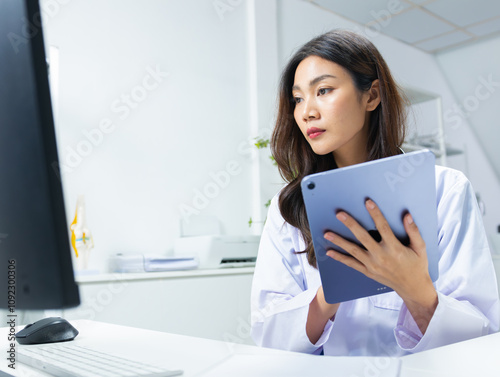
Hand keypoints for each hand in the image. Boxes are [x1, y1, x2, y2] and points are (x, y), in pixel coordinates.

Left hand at [323, 199, 436, 332]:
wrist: (412, 288)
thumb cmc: (417, 265)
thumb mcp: (420, 248)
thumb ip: (414, 231)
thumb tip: (407, 216)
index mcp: (395, 248)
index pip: (383, 227)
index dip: (375, 214)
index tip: (368, 202)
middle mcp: (381, 256)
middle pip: (363, 237)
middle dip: (350, 224)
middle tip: (339, 214)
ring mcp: (373, 265)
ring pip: (353, 251)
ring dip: (339, 241)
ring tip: (327, 233)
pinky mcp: (368, 271)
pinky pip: (351, 264)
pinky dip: (340, 258)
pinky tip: (329, 252)